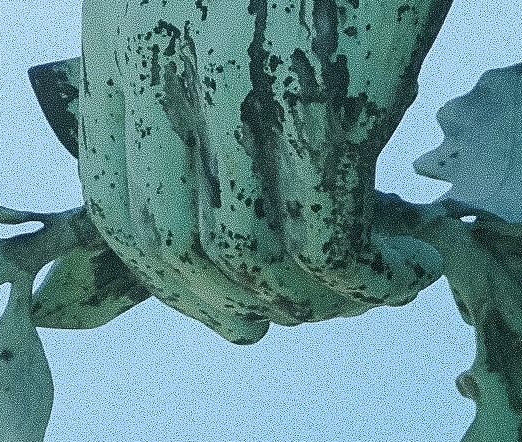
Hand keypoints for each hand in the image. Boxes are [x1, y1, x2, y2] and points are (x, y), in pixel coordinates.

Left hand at [79, 0, 451, 340]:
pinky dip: (369, 279)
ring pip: (253, 260)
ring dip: (310, 300)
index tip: (211, 299)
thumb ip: (195, 59)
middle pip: (177, 250)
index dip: (163, 278)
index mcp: (123, 40)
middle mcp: (167, 76)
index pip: (115, 207)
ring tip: (363, 290)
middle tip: (278, 320)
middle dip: (227, 307)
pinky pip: (331, 240)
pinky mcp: (326, 102)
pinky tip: (405, 271)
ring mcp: (242, 92)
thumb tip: (238, 165)